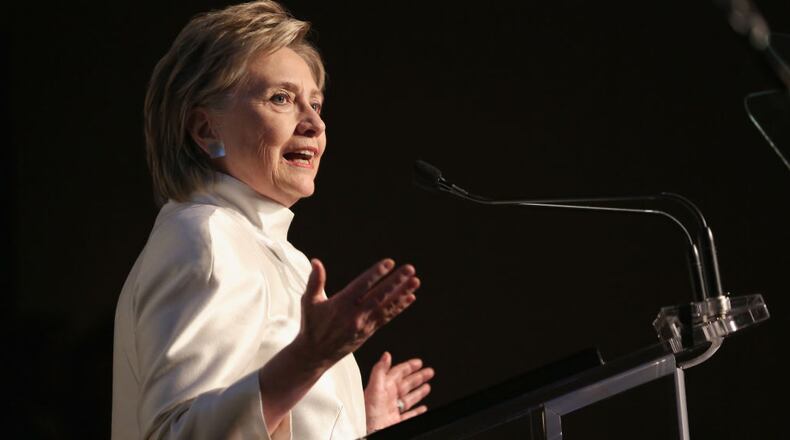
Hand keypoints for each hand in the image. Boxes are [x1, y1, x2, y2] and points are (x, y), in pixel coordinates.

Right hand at [293, 259, 419, 368]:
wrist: (316, 355)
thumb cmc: (312, 325)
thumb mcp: (309, 302)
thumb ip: (314, 281)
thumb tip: (316, 261)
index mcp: (340, 305)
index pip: (362, 286)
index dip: (376, 274)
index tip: (389, 263)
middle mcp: (355, 315)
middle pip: (379, 295)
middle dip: (396, 282)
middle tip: (410, 269)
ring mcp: (364, 324)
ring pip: (387, 306)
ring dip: (402, 293)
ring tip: (416, 281)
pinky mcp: (369, 331)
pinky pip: (387, 317)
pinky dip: (399, 307)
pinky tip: (410, 298)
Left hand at [364, 352, 433, 432]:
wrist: (368, 434)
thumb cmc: (368, 415)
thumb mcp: (373, 389)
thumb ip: (379, 371)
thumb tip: (386, 355)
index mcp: (383, 388)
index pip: (398, 373)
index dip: (408, 367)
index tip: (419, 362)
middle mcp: (388, 398)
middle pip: (406, 384)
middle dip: (418, 377)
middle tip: (429, 372)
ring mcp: (392, 411)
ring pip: (409, 399)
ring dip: (419, 392)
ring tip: (428, 387)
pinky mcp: (395, 422)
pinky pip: (409, 415)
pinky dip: (417, 411)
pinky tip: (422, 408)